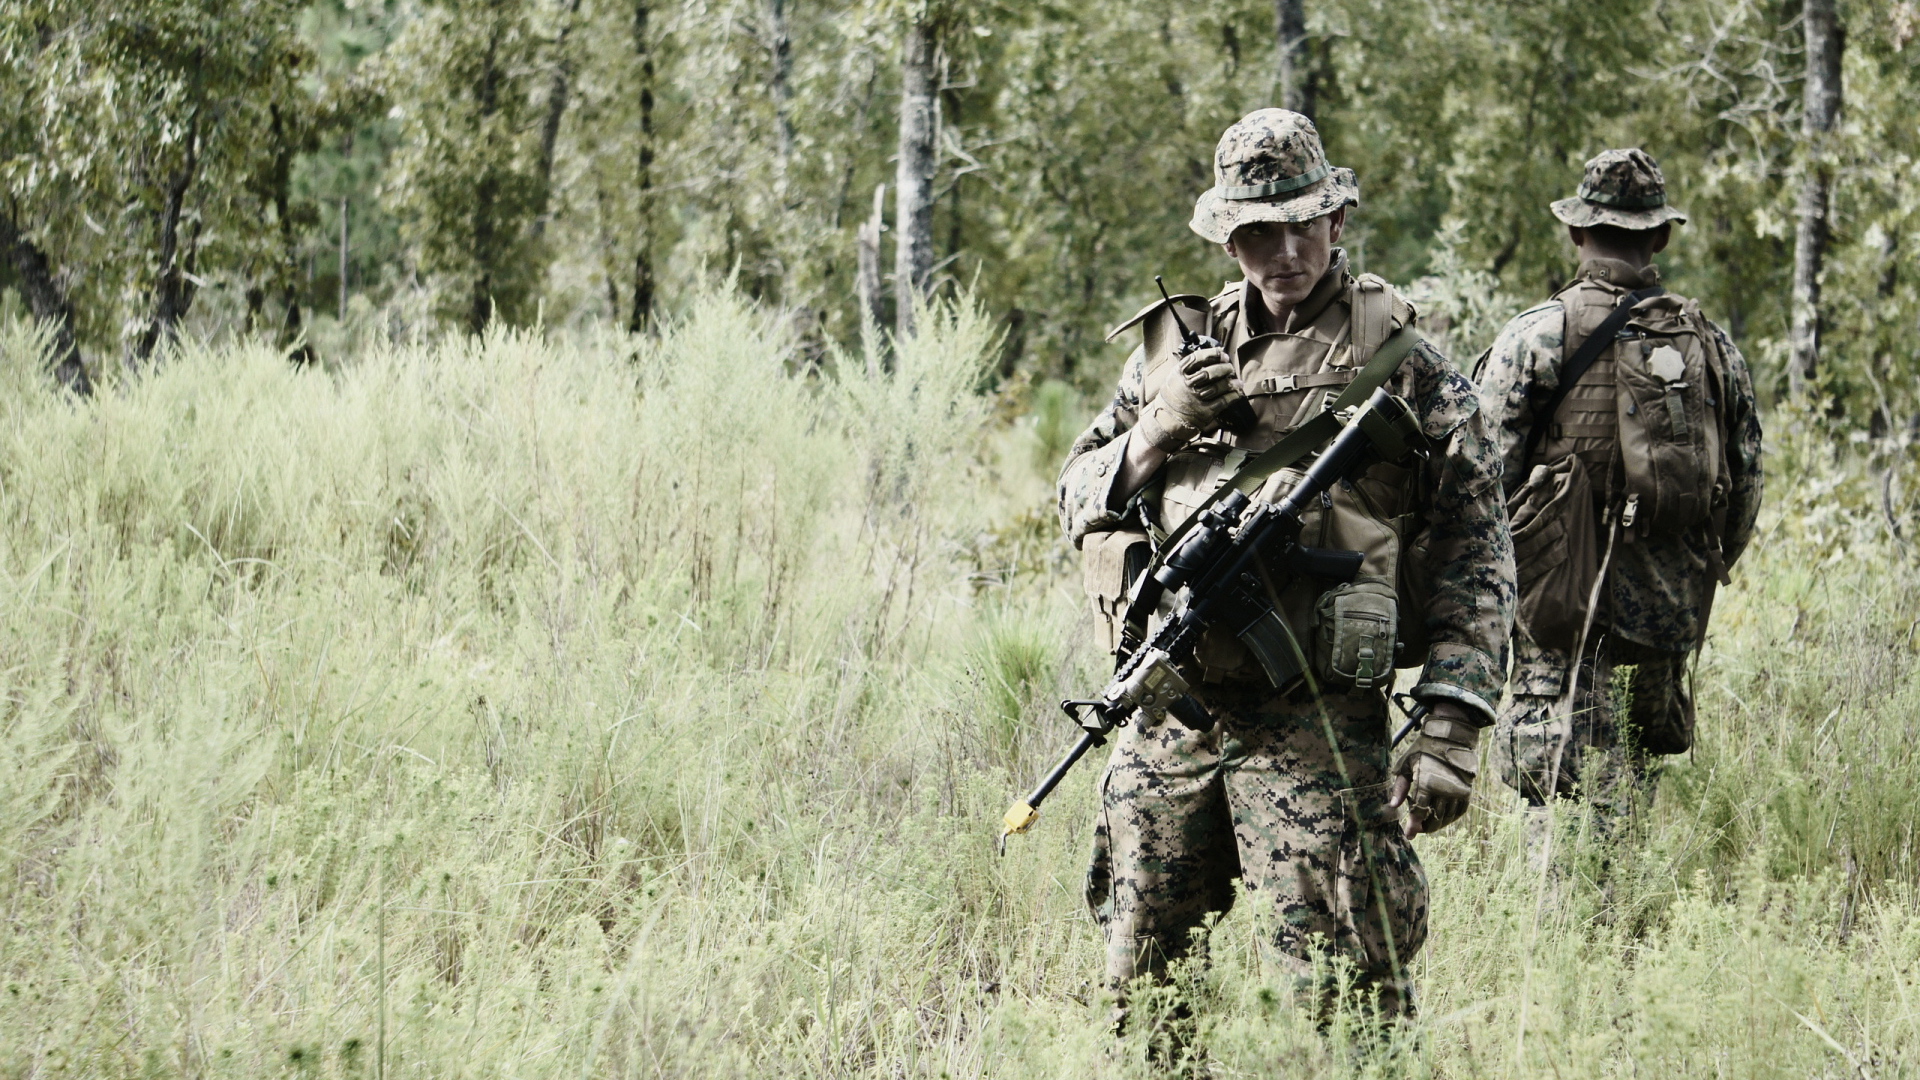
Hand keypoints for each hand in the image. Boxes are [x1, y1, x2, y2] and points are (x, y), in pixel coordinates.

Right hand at [1134, 346, 1247, 450]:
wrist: (1165, 421)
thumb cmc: (1173, 397)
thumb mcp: (1174, 378)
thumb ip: (1188, 369)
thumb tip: (1212, 358)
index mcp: (1178, 374)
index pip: (1197, 358)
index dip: (1212, 354)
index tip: (1222, 355)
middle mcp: (1186, 385)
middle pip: (1209, 373)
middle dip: (1223, 368)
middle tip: (1230, 368)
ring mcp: (1195, 399)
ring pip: (1217, 387)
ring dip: (1231, 383)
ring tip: (1238, 382)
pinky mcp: (1204, 412)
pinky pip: (1222, 402)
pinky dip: (1232, 396)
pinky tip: (1237, 393)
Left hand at [1388, 701, 1480, 838]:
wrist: (1452, 737)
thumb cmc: (1425, 749)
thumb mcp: (1407, 764)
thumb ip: (1400, 787)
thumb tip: (1393, 805)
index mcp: (1426, 783)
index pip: (1419, 812)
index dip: (1413, 826)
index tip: (1408, 834)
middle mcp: (1444, 790)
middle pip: (1434, 819)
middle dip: (1424, 827)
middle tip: (1417, 828)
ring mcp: (1458, 792)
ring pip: (1447, 818)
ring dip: (1436, 824)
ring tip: (1427, 823)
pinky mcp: (1467, 791)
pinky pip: (1459, 812)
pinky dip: (1450, 818)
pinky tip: (1442, 818)